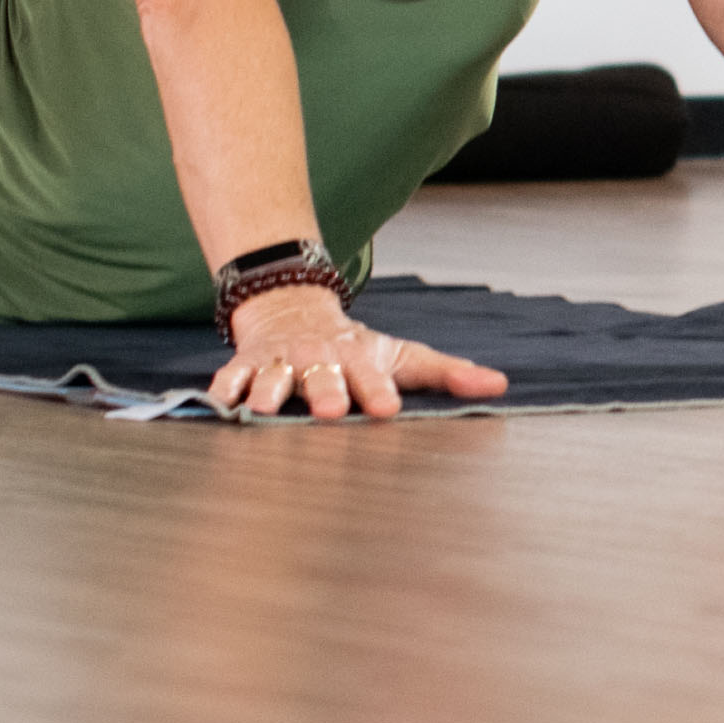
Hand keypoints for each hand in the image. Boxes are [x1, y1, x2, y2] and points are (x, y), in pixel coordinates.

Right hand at [206, 277, 510, 418]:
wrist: (293, 311)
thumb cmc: (355, 347)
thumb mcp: (401, 355)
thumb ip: (446, 373)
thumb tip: (500, 385)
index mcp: (358, 357)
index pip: (371, 374)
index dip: (378, 389)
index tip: (386, 409)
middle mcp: (319, 358)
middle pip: (323, 375)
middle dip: (325, 391)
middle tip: (329, 411)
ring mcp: (280, 361)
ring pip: (274, 376)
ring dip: (270, 390)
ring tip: (266, 409)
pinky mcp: (246, 365)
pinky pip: (232, 377)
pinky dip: (226, 388)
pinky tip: (222, 402)